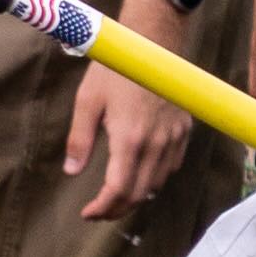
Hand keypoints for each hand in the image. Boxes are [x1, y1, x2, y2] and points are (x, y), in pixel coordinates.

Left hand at [65, 48, 194, 219]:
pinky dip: (155, 178)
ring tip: (117, 196)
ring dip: (136, 195)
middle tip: (99, 211)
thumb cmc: (117, 69)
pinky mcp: (184, 130)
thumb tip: (72, 171)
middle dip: (117, 209)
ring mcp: (173, 138)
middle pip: (139, 193)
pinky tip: (141, 173)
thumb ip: (79, 140)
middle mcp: (155, 143)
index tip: (88, 212)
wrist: (154, 44)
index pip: (118, 189)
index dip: (102, 207)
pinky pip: (172, 166)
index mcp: (129, 138)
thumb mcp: (87, 102)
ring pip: (157, 183)